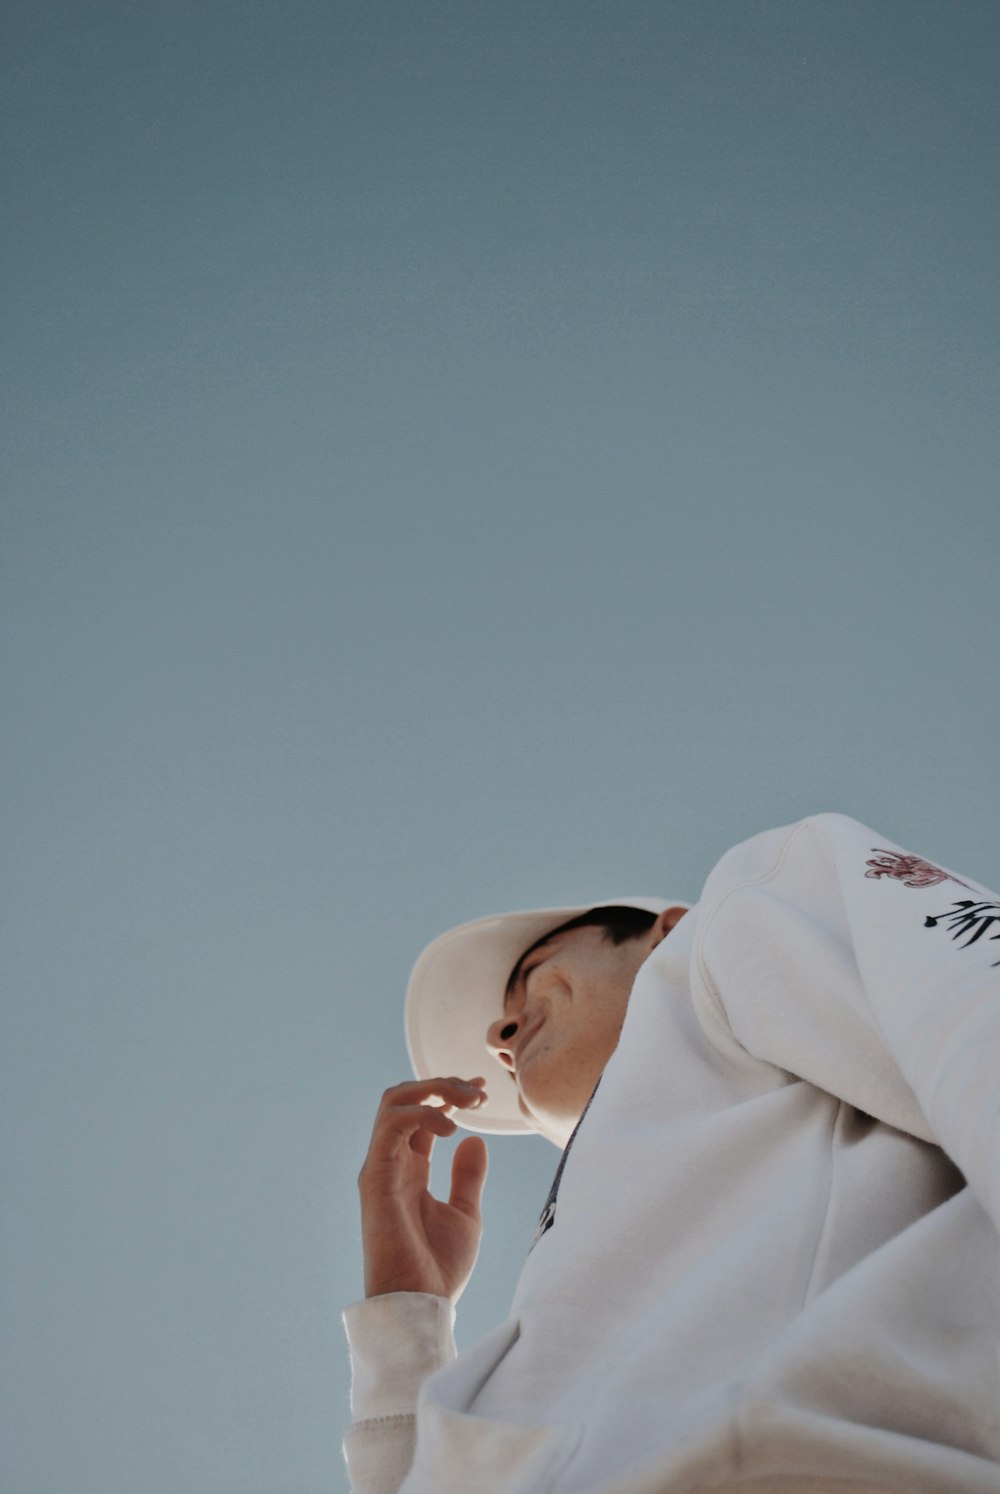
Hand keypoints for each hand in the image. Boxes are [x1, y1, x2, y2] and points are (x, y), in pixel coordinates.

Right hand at [358, 1076, 488, 1302]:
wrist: (422, 1305)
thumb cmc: (439, 1269)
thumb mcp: (465, 1214)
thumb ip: (467, 1177)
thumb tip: (474, 1141)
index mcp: (411, 1171)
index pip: (424, 1117)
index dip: (450, 1096)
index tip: (481, 1091)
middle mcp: (392, 1163)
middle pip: (405, 1099)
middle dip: (441, 1085)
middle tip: (475, 1093)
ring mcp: (381, 1168)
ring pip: (394, 1102)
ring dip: (432, 1090)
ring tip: (465, 1101)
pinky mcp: (375, 1177)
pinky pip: (391, 1125)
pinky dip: (421, 1113)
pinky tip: (450, 1127)